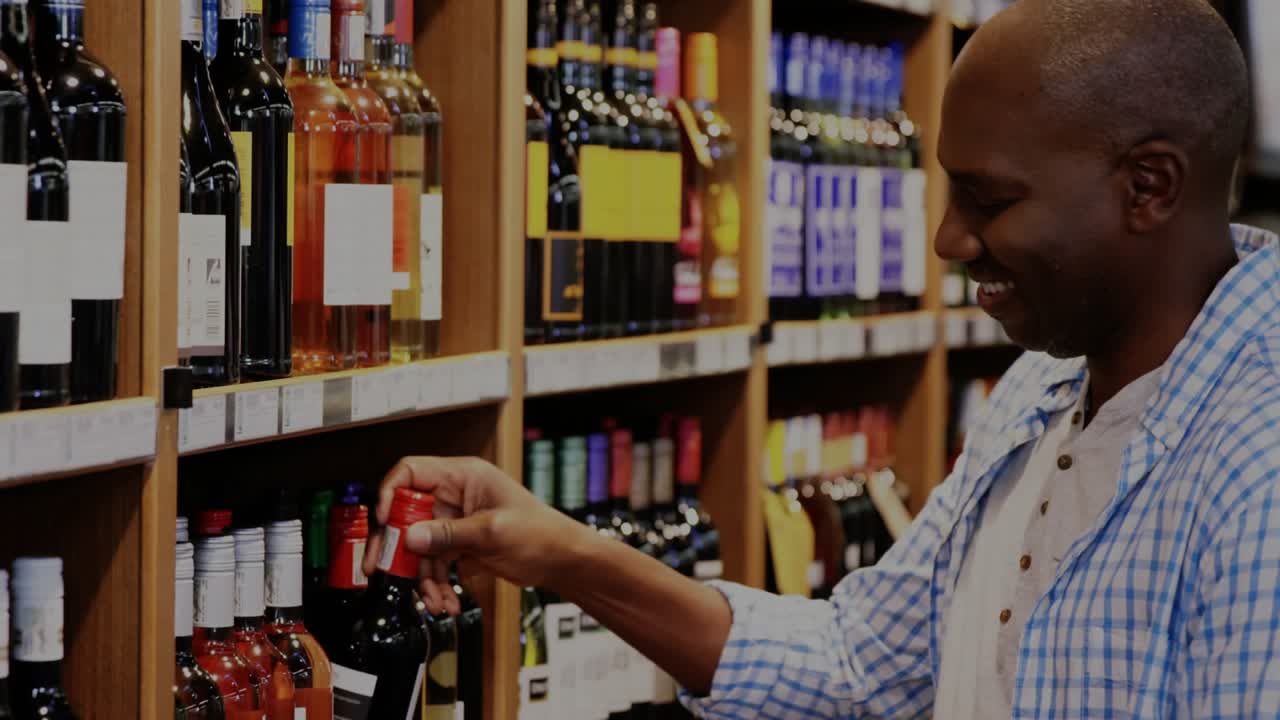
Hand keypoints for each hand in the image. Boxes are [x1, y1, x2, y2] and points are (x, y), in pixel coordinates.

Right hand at [361, 456, 587, 614]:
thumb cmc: (540, 534)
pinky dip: (436, 584)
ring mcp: (455, 520)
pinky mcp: (459, 543)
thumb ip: (449, 534)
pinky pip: (435, 562)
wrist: (562, 560)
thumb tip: (410, 538)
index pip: (411, 472)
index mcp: (463, 476)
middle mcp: (454, 495)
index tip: (385, 520)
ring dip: (421, 577)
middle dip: (397, 546)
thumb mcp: (492, 532)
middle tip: (381, 570)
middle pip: (407, 514)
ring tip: (433, 601)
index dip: (391, 493)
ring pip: (419, 546)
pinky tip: (446, 602)